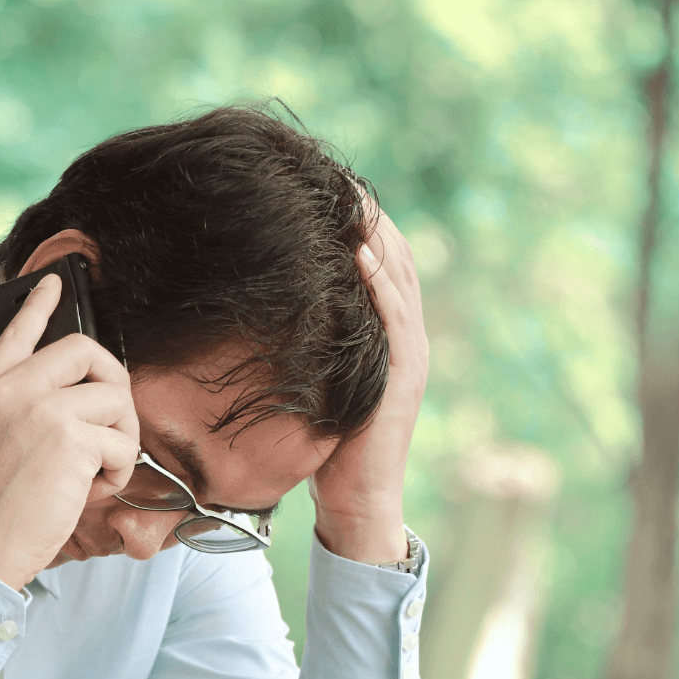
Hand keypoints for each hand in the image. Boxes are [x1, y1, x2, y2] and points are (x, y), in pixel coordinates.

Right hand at [0, 273, 139, 589]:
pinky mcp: (70, 439)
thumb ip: (3, 411)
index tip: (54, 282)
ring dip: (121, 437)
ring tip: (102, 469)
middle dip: (113, 381)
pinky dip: (120, 470)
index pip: (13, 333)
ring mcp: (39, 409)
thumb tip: (54, 399)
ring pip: (113, 397)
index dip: (38, 305)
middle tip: (114, 418)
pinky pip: (121, 441)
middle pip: (83, 349)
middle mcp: (6, 390)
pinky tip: (95, 489)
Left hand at [312, 201, 429, 563]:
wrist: (356, 502)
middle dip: (372, 216)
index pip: (381, 264)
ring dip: (378, 236)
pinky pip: (395, 318)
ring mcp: (409, 355)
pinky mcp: (402, 376)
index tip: (333, 187)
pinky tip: (359, 252)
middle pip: (397, 259)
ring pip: (401, 279)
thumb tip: (269, 311)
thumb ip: (309, 346)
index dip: (362, 224)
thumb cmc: (326, 446)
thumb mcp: (316, 382)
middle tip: (342, 175)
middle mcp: (406, 338)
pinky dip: (380, 282)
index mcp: (388, 336)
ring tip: (352, 197)